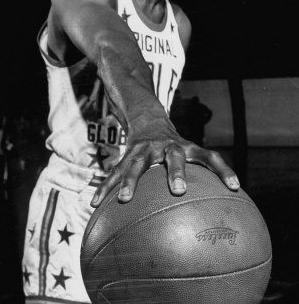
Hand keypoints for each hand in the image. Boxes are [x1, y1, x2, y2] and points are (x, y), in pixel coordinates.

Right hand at [90, 120, 238, 206]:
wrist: (148, 118)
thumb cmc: (173, 147)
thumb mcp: (187, 153)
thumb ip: (201, 178)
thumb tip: (219, 210)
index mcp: (186, 147)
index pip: (209, 155)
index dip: (223, 169)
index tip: (235, 186)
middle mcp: (168, 146)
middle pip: (174, 156)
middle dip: (177, 171)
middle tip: (180, 190)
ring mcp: (146, 148)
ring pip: (138, 163)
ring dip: (131, 180)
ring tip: (124, 199)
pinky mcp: (129, 153)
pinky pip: (116, 171)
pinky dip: (106, 186)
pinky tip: (95, 203)